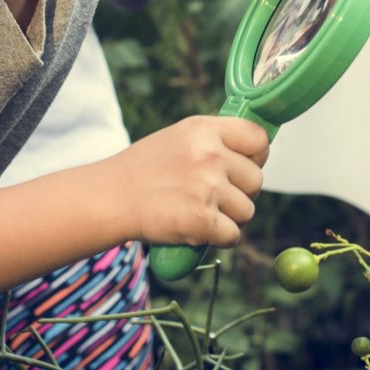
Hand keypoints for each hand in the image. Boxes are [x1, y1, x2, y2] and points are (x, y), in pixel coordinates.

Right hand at [111, 114, 269, 247]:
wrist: (110, 197)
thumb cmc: (143, 169)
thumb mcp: (180, 138)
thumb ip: (215, 141)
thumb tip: (255, 153)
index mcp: (205, 130)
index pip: (259, 139)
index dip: (257, 156)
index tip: (245, 165)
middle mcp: (210, 155)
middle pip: (256, 179)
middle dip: (241, 192)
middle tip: (213, 196)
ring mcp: (207, 188)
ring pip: (247, 210)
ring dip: (230, 218)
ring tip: (201, 212)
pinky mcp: (202, 220)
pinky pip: (233, 235)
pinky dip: (220, 239)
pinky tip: (199, 231)